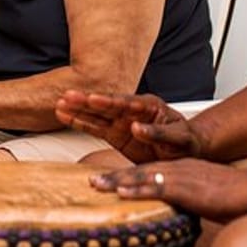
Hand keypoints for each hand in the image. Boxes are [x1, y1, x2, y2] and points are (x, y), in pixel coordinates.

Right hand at [56, 90, 199, 162]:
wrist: (185, 151)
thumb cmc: (186, 141)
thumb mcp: (179, 139)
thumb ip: (158, 133)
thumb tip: (137, 128)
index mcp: (150, 106)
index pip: (127, 102)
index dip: (110, 101)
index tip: (95, 99)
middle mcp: (132, 110)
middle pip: (106, 104)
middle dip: (87, 101)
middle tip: (69, 96)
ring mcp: (121, 121)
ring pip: (96, 113)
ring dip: (78, 109)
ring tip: (60, 103)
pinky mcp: (114, 134)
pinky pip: (94, 127)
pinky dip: (79, 122)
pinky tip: (64, 115)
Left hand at [91, 158, 246, 221]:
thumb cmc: (235, 195)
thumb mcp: (205, 195)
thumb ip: (188, 199)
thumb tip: (176, 211)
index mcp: (181, 168)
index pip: (149, 171)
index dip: (126, 175)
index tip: (107, 180)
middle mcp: (177, 168)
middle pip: (139, 171)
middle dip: (113, 176)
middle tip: (90, 180)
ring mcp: (181, 176)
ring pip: (142, 176)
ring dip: (116, 181)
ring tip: (95, 184)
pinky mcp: (187, 188)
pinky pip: (157, 187)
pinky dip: (137, 189)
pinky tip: (122, 192)